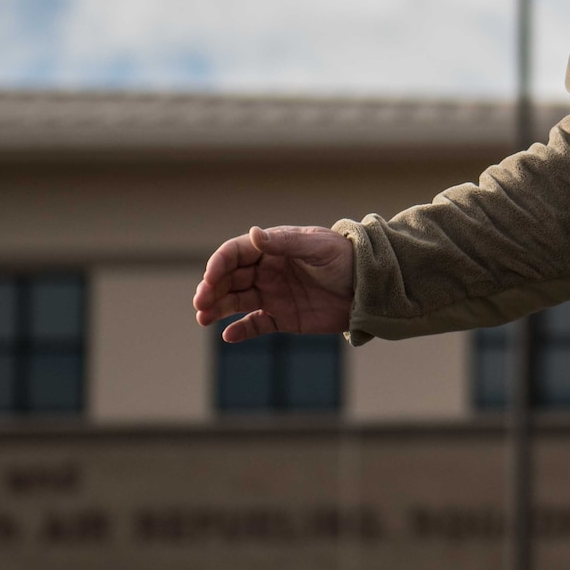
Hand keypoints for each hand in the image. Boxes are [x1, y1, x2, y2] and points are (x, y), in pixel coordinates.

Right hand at [193, 225, 354, 339]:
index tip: (209, 280)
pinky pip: (254, 325)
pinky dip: (240, 331)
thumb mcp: (317, 247)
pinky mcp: (282, 317)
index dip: (218, 265)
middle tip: (200, 303)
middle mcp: (267, 271)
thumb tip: (253, 234)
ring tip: (203, 318)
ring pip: (235, 302)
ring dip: (217, 308)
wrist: (369, 287)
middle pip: (229, 278)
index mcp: (272, 248)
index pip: (235, 253)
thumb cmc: (345, 259)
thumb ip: (285, 244)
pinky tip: (228, 335)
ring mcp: (272, 294)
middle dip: (211, 289)